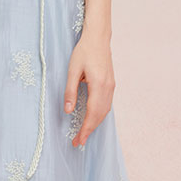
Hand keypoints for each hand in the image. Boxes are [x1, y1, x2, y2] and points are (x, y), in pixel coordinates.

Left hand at [64, 30, 114, 147]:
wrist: (98, 38)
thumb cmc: (84, 51)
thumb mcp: (73, 70)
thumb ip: (70, 91)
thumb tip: (67, 110)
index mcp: (99, 85)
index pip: (92, 113)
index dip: (85, 129)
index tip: (78, 141)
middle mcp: (108, 88)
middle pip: (100, 116)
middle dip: (90, 130)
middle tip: (78, 142)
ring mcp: (112, 86)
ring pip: (105, 111)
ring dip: (95, 124)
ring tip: (84, 133)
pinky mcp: (111, 84)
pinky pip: (107, 104)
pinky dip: (100, 115)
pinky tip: (93, 118)